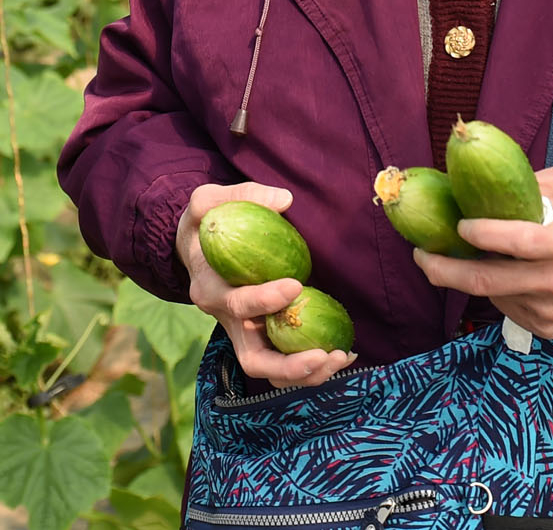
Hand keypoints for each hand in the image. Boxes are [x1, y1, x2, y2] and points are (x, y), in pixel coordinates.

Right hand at [176, 181, 355, 387]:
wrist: (196, 245)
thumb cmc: (207, 221)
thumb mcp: (208, 201)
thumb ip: (242, 195)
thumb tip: (284, 199)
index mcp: (210, 289)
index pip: (235, 304)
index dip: (263, 300)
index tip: (295, 286)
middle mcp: (226, 320)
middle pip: (253, 359)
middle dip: (288, 364)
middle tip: (324, 354)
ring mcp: (244, 331)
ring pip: (270, 369)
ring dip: (304, 373)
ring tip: (339, 359)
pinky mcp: (260, 333)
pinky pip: (283, 358)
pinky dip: (310, 364)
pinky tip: (342, 354)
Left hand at [413, 167, 552, 338]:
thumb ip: (528, 185)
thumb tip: (481, 180)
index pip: (518, 241)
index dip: (483, 234)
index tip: (459, 225)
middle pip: (488, 281)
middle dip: (443, 269)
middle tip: (420, 254)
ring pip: (492, 295)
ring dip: (470, 276)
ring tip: (463, 255)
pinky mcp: (549, 328)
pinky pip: (506, 308)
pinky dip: (495, 289)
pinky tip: (503, 272)